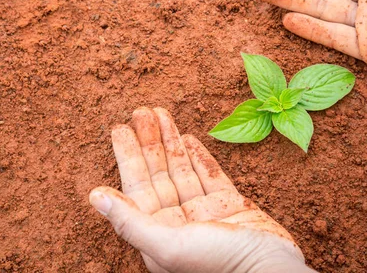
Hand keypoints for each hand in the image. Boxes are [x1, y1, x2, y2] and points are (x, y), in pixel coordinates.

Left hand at [89, 107, 314, 272]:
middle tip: (140, 110)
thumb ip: (130, 220)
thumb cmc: (219, 264)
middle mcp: (178, 223)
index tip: (119, 128)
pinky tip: (186, 138)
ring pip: (182, 170)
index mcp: (158, 233)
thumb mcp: (168, 244)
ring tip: (160, 113)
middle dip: (149, 141)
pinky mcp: (230, 206)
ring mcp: (205, 213)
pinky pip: (209, 175)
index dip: (128, 156)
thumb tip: (94, 196)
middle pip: (158, 174)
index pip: (137, 187)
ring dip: (171, 142)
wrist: (272, 272)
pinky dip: (197, 156)